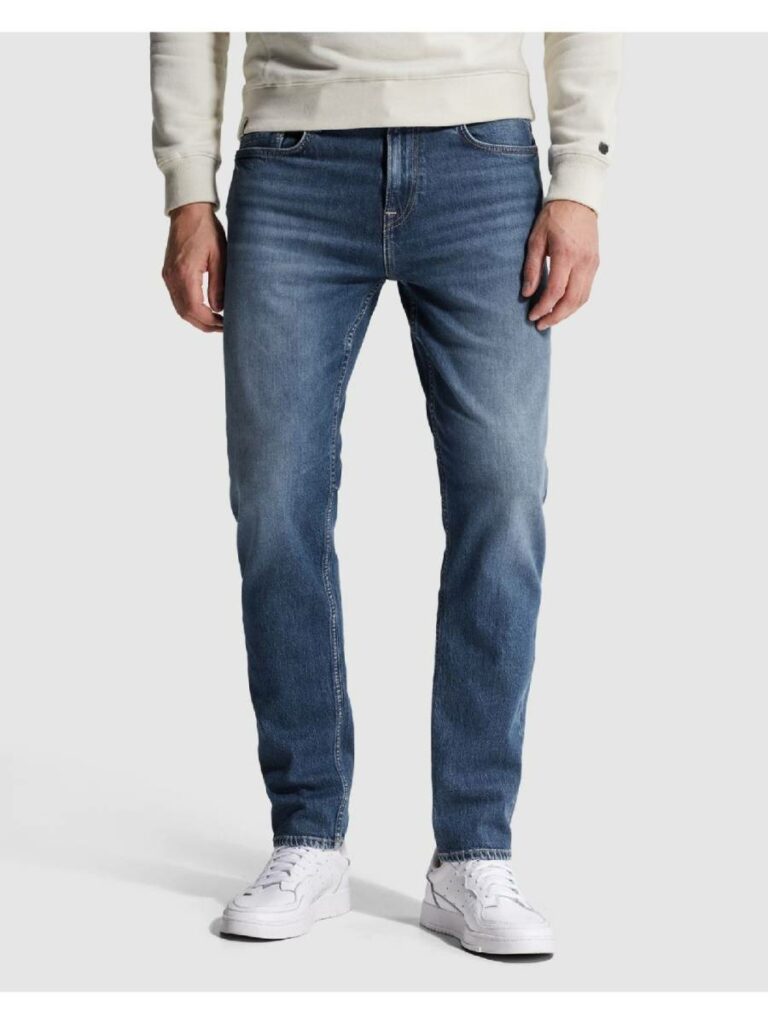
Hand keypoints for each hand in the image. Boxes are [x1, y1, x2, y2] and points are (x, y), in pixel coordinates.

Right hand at [162, 203, 226, 332]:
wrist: (188, 210)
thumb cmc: (206, 229)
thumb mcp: (219, 256)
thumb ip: (219, 284)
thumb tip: (219, 309)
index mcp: (185, 274)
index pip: (195, 310)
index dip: (210, 322)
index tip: (225, 325)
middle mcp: (172, 277)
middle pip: (185, 313)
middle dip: (204, 324)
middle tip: (223, 327)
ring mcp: (168, 276)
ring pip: (180, 308)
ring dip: (196, 318)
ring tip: (215, 321)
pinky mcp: (168, 273)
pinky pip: (177, 298)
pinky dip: (190, 308)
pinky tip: (204, 308)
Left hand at [522, 200, 599, 329]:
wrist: (578, 199)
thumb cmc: (554, 216)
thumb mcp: (535, 239)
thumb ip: (531, 268)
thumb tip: (527, 294)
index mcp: (566, 254)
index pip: (555, 291)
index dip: (543, 307)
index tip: (532, 316)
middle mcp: (583, 262)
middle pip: (572, 300)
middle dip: (556, 316)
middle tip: (540, 324)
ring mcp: (592, 263)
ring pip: (582, 298)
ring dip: (567, 313)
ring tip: (550, 318)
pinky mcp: (595, 263)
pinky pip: (587, 290)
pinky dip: (575, 302)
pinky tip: (562, 306)